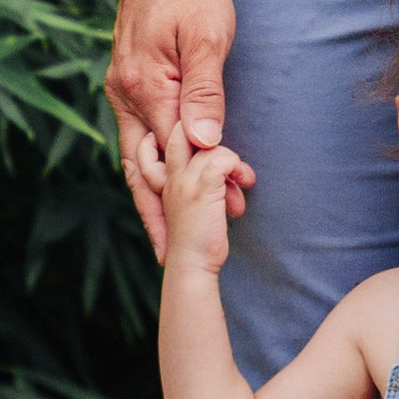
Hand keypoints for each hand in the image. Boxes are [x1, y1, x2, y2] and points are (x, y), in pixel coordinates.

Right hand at [107, 0, 240, 257]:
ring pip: (136, 158)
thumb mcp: (206, 37)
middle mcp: (125, 95)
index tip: (231, 207)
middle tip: (196, 246)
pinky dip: (153, 167)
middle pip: (142, 168)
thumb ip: (204, 92)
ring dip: (160, 194)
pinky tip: (166, 187)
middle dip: (170, 208)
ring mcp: (122, 91)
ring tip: (180, 232)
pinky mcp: (129, 85)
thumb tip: (204, 144)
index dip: (202, 183)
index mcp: (143, 87)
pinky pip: (138, 137)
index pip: (173, 152)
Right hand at [158, 126, 253, 281]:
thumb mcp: (188, 199)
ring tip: (243, 178)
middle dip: (202, 133)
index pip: (162, 139)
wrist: (190, 267)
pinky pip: (221, 160)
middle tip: (224, 153)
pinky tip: (245, 180)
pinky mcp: (201, 188)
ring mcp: (180, 179)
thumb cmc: (193, 235)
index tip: (210, 147)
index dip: (188, 137)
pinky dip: (236, 166)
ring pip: (205, 144)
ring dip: (228, 158)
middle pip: (178, 132)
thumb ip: (192, 175)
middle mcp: (164, 172)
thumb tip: (207, 154)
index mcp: (153, 173)